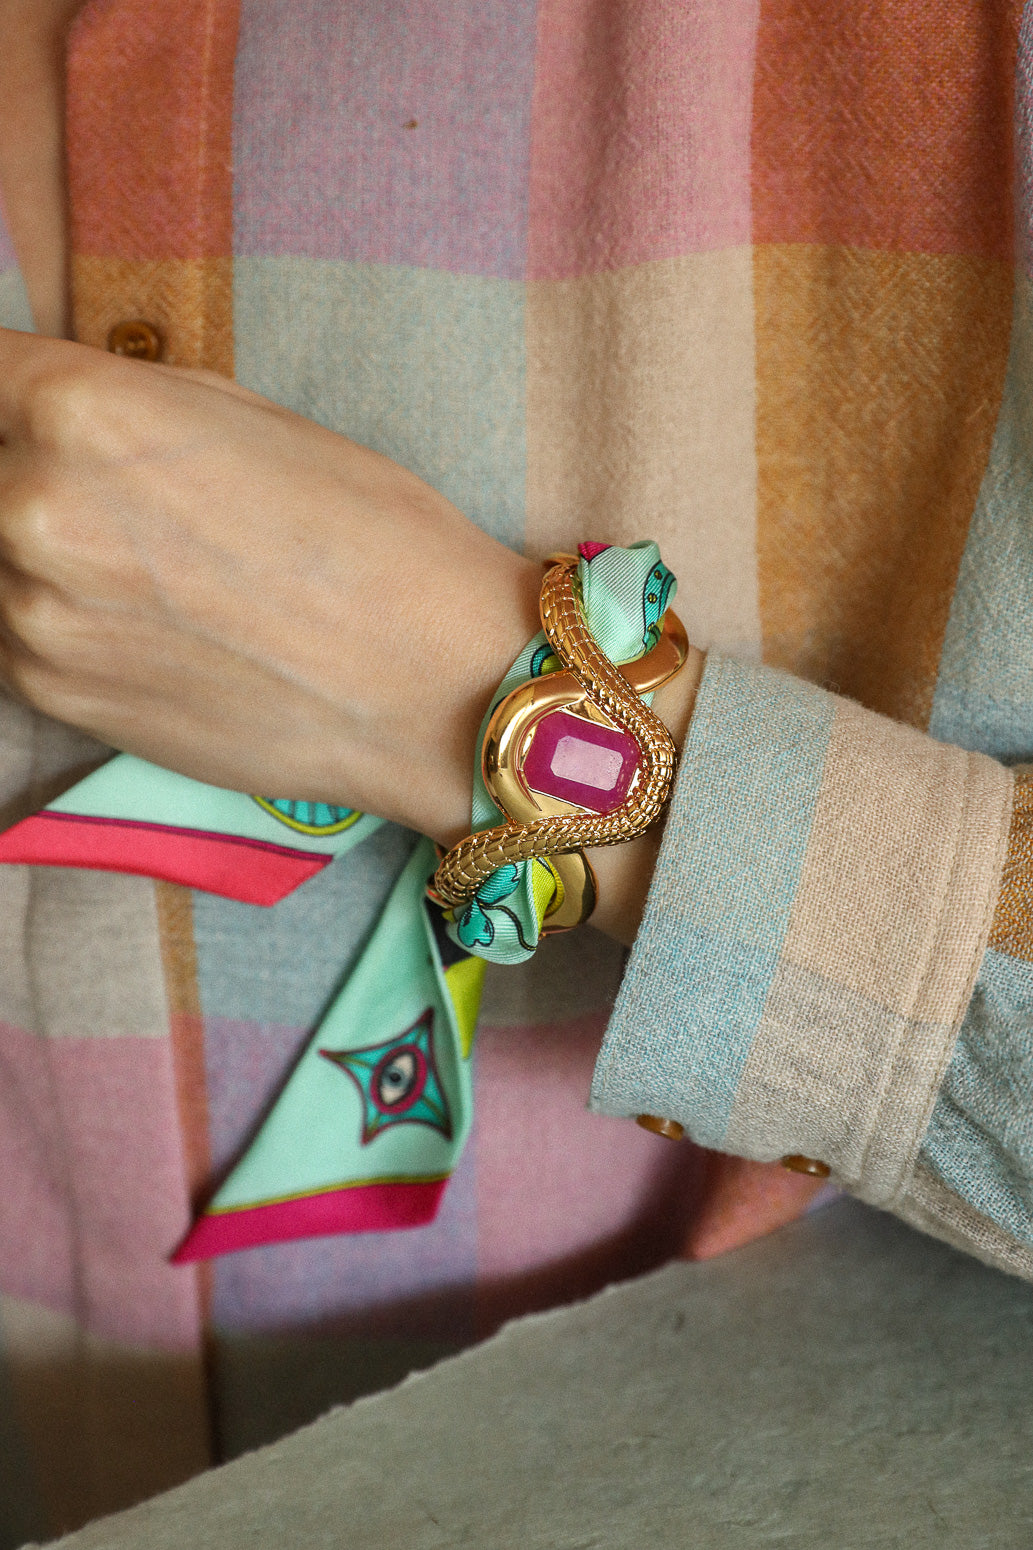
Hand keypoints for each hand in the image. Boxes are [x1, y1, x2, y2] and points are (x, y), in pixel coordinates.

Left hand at [0, 329, 541, 843]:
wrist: (428, 687)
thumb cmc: (370, 536)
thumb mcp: (248, 415)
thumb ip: (123, 402)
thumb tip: (52, 405)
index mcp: (80, 410)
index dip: (13, 391)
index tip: (29, 408)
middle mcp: (31, 509)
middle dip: (23, 469)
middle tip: (115, 503)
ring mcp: (31, 615)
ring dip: (30, 549)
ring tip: (133, 563)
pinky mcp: (50, 696)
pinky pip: (5, 633)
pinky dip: (47, 616)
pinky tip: (136, 620)